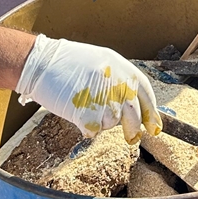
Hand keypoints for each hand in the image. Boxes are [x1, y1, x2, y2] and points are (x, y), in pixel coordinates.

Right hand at [16, 35, 161, 143]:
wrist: (42, 62)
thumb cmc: (69, 62)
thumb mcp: (103, 62)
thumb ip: (121, 80)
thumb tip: (135, 105)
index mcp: (124, 69)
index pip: (146, 94)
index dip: (152, 113)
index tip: (155, 127)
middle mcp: (118, 84)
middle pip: (134, 115)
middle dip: (134, 128)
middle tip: (132, 136)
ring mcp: (104, 100)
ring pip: (112, 124)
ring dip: (102, 122)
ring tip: (86, 105)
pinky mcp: (89, 114)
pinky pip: (94, 130)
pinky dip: (87, 127)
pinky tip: (76, 112)